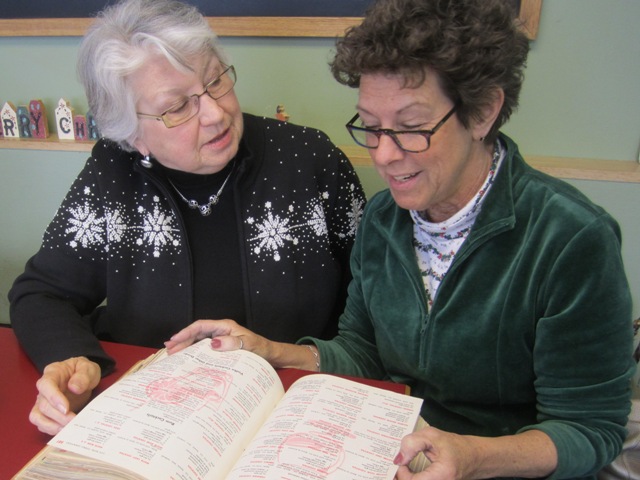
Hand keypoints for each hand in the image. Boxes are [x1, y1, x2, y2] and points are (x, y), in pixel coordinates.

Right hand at [29, 357, 100, 434]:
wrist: (84, 378)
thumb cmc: (83, 371)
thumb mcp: (89, 368)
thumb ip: (83, 376)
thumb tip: (74, 388)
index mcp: (53, 373)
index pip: (46, 385)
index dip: (53, 398)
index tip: (66, 409)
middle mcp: (44, 388)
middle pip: (43, 405)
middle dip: (58, 416)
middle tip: (73, 421)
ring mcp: (43, 401)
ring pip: (37, 417)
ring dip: (51, 425)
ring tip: (67, 429)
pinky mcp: (45, 413)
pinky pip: (41, 424)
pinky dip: (51, 429)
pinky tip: (65, 430)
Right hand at [165, 319, 270, 357]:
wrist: (270, 356)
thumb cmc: (261, 349)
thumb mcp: (248, 345)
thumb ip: (232, 344)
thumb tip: (213, 344)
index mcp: (225, 326)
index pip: (201, 326)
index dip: (186, 332)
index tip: (175, 339)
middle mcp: (220, 331)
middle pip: (196, 334)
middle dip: (182, 340)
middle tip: (168, 350)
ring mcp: (220, 339)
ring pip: (198, 341)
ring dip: (186, 347)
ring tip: (172, 354)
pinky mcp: (221, 348)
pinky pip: (204, 349)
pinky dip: (194, 353)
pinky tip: (186, 359)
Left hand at [393, 426, 556, 478]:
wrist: (476, 458)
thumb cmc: (457, 446)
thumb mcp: (434, 436)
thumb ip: (413, 443)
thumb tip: (399, 457)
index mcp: (442, 474)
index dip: (401, 472)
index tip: (400, 459)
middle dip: (401, 476)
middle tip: (394, 466)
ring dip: (406, 477)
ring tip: (400, 468)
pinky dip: (412, 478)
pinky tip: (407, 472)